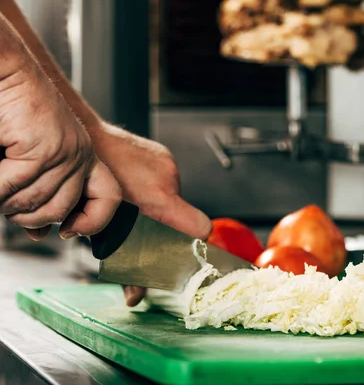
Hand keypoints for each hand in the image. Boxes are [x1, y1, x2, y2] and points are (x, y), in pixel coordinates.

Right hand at [0, 21, 121, 237]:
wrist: (7, 76)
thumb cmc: (13, 116)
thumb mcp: (31, 160)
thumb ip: (40, 193)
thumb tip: (40, 234)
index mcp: (82, 156)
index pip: (110, 198)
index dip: (94, 222)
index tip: (69, 231)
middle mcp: (80, 154)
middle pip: (60, 212)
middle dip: (27, 215)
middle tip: (8, 193)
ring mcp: (66, 152)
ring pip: (33, 204)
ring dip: (6, 199)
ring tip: (1, 172)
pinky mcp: (46, 149)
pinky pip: (13, 189)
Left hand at [90, 121, 211, 305]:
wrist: (85, 141)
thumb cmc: (89, 185)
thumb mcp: (105, 231)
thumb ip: (125, 268)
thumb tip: (135, 299)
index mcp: (160, 198)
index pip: (201, 228)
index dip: (199, 245)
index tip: (189, 252)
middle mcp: (170, 177)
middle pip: (184, 215)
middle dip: (167, 226)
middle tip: (143, 227)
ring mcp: (167, 162)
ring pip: (174, 197)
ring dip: (160, 205)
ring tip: (134, 203)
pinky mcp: (162, 153)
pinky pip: (167, 179)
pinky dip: (156, 187)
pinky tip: (135, 187)